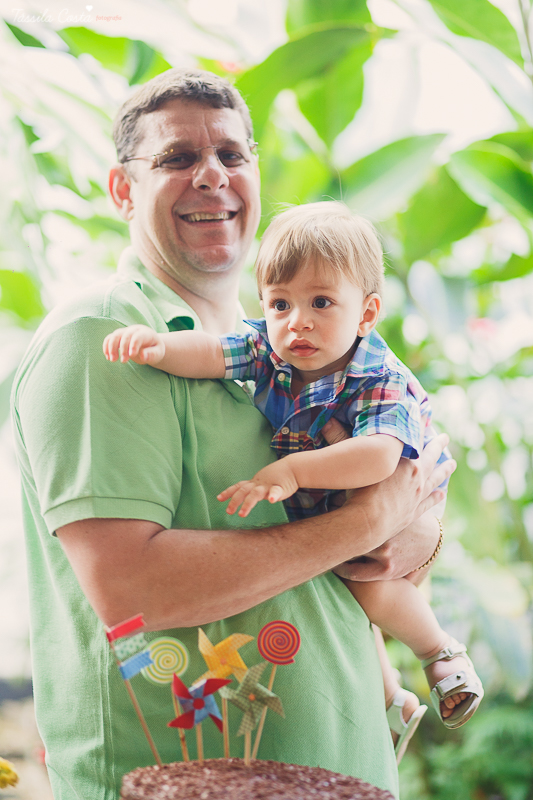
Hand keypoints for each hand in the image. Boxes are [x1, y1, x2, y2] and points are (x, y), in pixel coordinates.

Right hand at [103, 325, 165, 365]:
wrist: (150, 345)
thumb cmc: (155, 350)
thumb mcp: (158, 353)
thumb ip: (152, 354)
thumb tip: (143, 356)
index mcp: (145, 333)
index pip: (138, 336)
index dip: (133, 345)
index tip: (131, 355)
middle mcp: (134, 330)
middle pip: (125, 336)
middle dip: (123, 349)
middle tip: (123, 362)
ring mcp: (125, 332)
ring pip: (115, 335)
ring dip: (111, 348)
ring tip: (112, 360)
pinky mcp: (118, 336)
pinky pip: (109, 338)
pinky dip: (106, 347)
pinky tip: (108, 357)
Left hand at [217, 459, 298, 516]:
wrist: (293, 468)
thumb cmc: (278, 477)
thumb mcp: (263, 482)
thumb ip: (254, 490)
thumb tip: (244, 497)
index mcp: (254, 483)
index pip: (238, 486)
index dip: (228, 492)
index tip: (218, 498)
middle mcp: (259, 484)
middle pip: (243, 491)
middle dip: (235, 501)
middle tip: (229, 512)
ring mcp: (269, 485)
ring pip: (256, 493)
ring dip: (248, 503)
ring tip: (242, 514)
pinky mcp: (281, 487)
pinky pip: (276, 491)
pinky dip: (273, 495)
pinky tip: (271, 501)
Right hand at [321, 419, 454, 580]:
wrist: (367, 523)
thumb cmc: (358, 491)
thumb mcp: (352, 462)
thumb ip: (341, 441)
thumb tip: (328, 422)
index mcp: (404, 460)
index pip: (413, 436)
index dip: (418, 424)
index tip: (424, 414)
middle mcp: (416, 475)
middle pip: (431, 456)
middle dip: (437, 444)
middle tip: (445, 437)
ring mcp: (417, 494)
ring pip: (436, 478)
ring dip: (444, 469)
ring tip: (452, 463)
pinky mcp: (414, 512)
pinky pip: (430, 501)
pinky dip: (437, 496)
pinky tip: (442, 493)